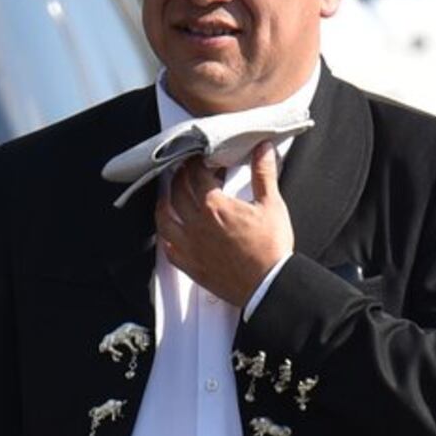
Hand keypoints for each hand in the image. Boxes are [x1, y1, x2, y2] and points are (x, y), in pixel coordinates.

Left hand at [157, 141, 294, 307]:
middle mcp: (197, 224)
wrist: (268, 285)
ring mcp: (190, 246)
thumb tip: (263, 150)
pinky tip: (168, 233)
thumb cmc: (270, 249)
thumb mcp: (271, 204)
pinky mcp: (191, 266)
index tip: (200, 159)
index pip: (196, 175)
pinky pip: (168, 249)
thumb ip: (264, 174)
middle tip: (184, 171)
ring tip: (167, 196)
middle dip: (180, 177)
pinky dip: (165, 237)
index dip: (196, 163)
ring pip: (164, 219)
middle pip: (177, 193)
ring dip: (163, 204)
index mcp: (214, 206)